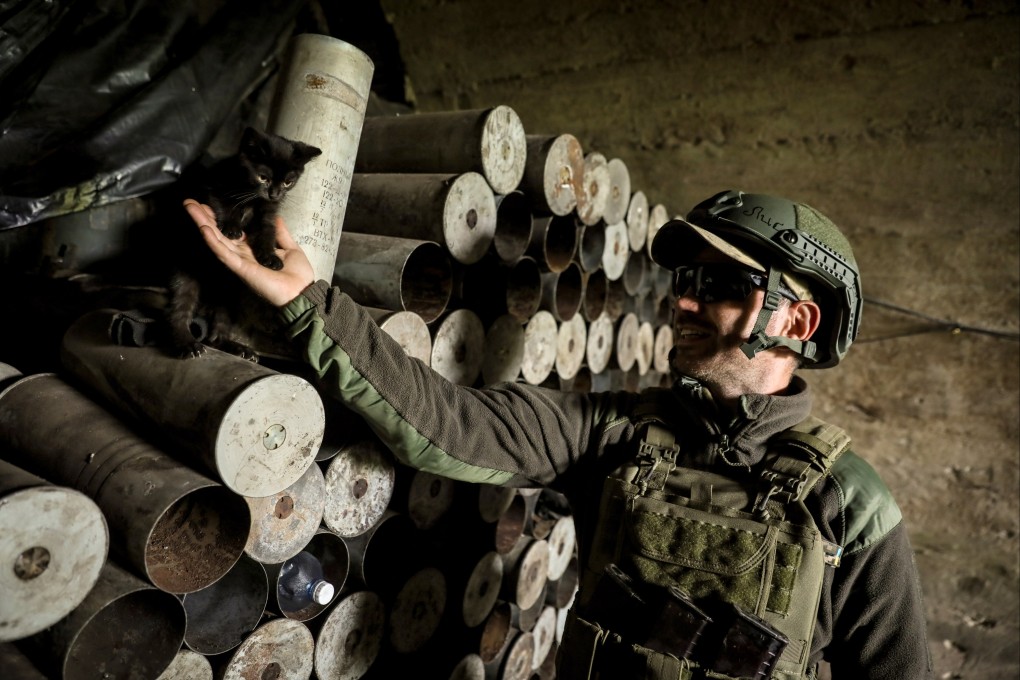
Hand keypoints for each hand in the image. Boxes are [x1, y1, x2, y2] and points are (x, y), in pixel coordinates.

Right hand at [184, 199, 314, 306]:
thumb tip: (274, 215)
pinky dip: (213, 242)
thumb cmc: (297, 273)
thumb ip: (279, 232)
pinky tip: (203, 229)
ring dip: (203, 224)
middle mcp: (242, 253)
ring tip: (190, 208)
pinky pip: (225, 254)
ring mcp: (239, 261)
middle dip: (204, 217)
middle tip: (190, 201)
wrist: (302, 292)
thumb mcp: (290, 247)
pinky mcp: (241, 268)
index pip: (232, 229)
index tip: (212, 202)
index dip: (222, 217)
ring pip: (217, 240)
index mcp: (252, 248)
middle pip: (219, 233)